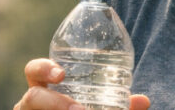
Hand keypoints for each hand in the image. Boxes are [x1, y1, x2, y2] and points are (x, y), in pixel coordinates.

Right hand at [14, 58, 150, 109]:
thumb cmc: (81, 109)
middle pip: (31, 97)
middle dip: (53, 103)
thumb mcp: (95, 107)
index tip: (62, 74)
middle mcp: (31, 105)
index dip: (43, 68)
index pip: (34, 71)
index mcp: (45, 89)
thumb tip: (143, 101)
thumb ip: (118, 106)